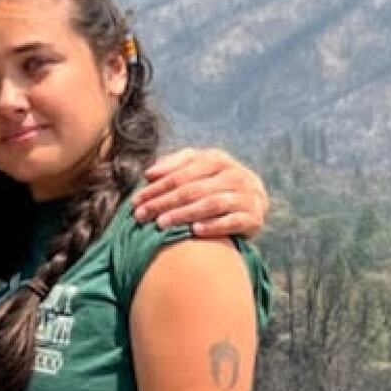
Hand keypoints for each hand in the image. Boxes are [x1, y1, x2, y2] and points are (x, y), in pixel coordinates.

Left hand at [132, 147, 268, 239]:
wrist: (254, 201)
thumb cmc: (216, 184)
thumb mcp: (198, 169)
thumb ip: (174, 166)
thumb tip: (148, 173)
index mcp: (217, 159)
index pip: (181, 173)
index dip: (157, 187)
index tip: (137, 201)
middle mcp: (234, 174)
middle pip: (193, 189)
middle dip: (164, 202)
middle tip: (142, 215)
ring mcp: (246, 195)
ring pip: (211, 203)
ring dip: (184, 214)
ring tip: (162, 224)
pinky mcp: (254, 217)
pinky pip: (233, 222)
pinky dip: (214, 226)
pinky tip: (195, 231)